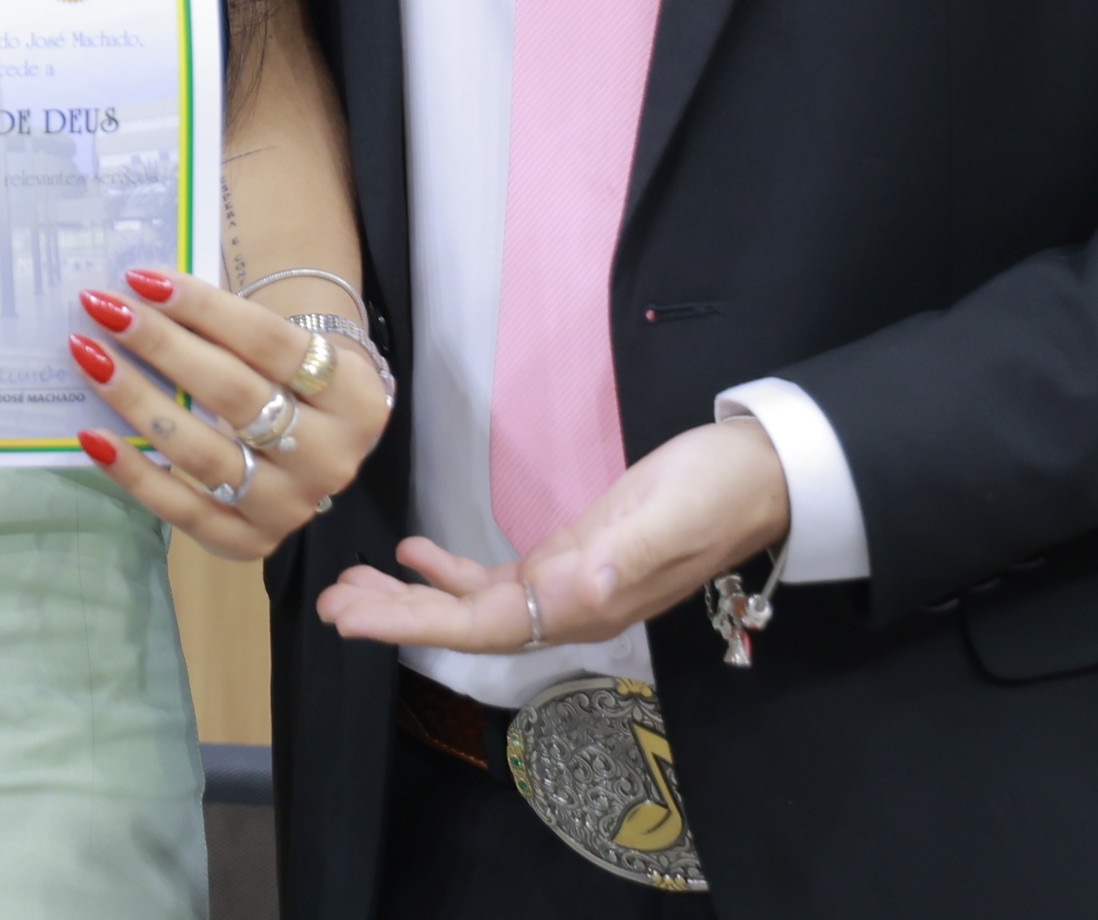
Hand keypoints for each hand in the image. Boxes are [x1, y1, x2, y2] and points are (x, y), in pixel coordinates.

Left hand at [68, 267, 391, 561]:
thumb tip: (140, 291)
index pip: (270, 341)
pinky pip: (184, 510)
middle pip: (235, 394)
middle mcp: (331, 457)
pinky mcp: (251, 541)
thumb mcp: (286, 344)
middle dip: (162, 345)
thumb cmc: (288, 378)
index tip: (141, 278)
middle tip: (104, 309)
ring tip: (90, 358)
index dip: (204, 306)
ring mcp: (293, 506)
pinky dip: (135, 474)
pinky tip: (94, 437)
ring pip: (206, 454)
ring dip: (139, 401)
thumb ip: (227, 323)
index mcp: (355, 396)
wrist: (317, 442)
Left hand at [314, 415, 791, 651]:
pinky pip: (500, 578)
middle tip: (332, 603)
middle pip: (468, 623)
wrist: (765, 473)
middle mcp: (573, 603)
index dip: (415, 623)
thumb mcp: (670, 517)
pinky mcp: (577, 554)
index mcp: (586, 602)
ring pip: (476, 604)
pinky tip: (416, 555)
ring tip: (354, 585)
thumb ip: (623, 557)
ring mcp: (574, 582)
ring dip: (413, 597)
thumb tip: (574, 592)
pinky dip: (452, 570)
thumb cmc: (719, 489)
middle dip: (397, 616)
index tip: (354, 618)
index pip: (484, 625)